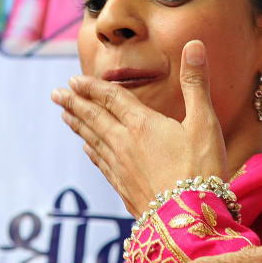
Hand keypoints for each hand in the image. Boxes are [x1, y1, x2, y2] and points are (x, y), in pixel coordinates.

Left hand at [51, 40, 226, 218]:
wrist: (188, 219)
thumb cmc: (202, 169)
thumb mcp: (205, 122)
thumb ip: (196, 82)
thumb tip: (195, 44)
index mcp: (142, 123)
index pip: (111, 98)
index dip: (92, 87)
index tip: (73, 79)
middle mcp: (124, 142)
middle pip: (93, 117)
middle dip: (73, 103)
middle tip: (56, 93)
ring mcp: (120, 166)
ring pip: (93, 139)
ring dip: (77, 124)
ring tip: (63, 115)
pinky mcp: (122, 187)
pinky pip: (100, 162)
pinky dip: (90, 150)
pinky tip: (87, 147)